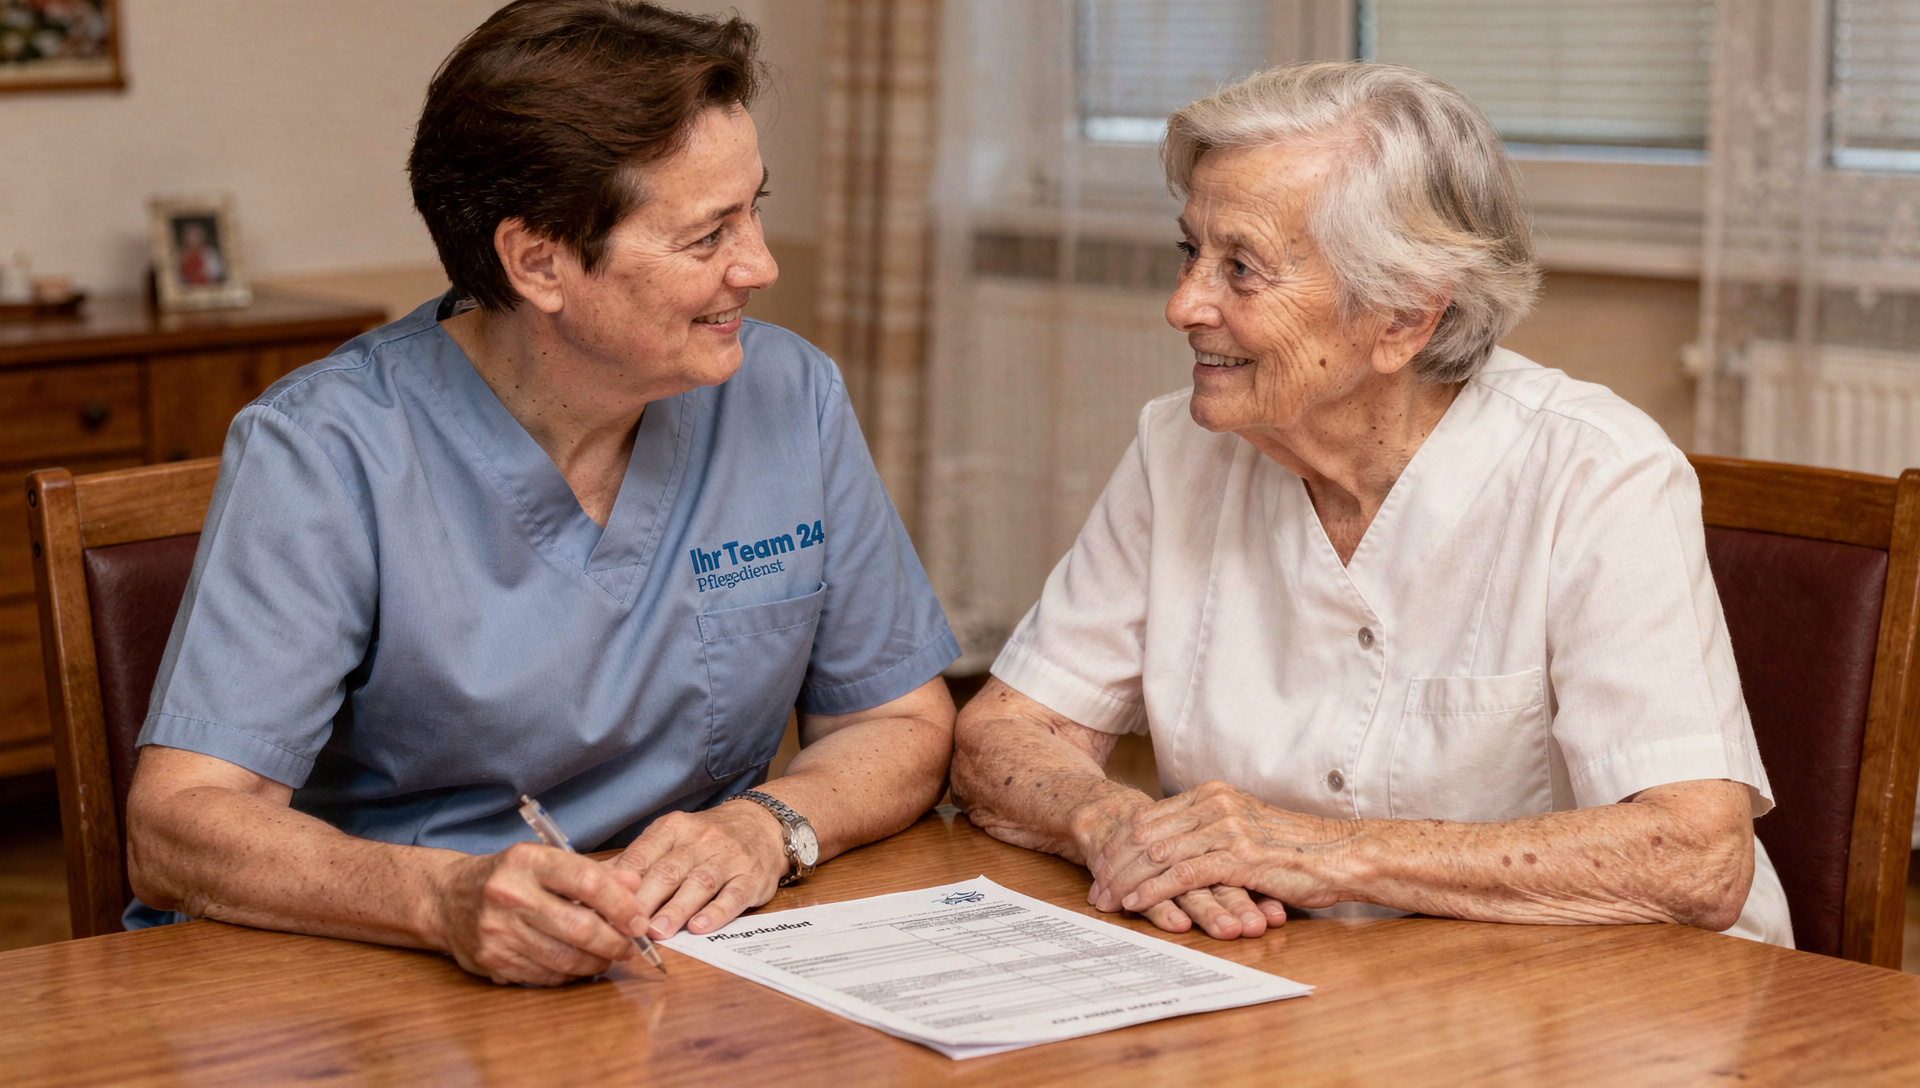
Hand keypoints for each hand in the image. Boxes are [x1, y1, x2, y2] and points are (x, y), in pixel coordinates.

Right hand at [432, 842, 646, 985]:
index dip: (621, 904)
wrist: (446, 898)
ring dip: (597, 961)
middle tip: (630, 945)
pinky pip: (545, 975)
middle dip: (615, 941)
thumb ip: (590, 872)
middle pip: (580, 927)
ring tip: (609, 956)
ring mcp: (498, 930)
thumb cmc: (507, 877)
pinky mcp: (492, 960)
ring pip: (565, 958)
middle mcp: (509, 894)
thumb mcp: (544, 860)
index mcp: (527, 861)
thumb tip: (634, 885)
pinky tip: (579, 965)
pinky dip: (570, 974)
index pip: (587, 882)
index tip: (639, 919)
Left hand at [609, 802, 788, 940]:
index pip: (643, 854)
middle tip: (625, 925)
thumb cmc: (707, 839)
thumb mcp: (671, 838)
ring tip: (657, 932)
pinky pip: (734, 895)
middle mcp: (701, 840)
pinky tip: (699, 927)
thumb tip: (597, 882)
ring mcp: (729, 858)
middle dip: (645, 899)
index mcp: (673, 828)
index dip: (623, 882)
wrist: (763, 824)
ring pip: (699, 883)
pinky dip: (717, 913)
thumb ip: (638, 860)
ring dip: (676, 909)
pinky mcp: (752, 877)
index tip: (603, 905)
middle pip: (668, 871)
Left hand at [1063, 786, 1283, 938]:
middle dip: (1115, 862)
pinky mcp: (1237, 856)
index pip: (1150, 815)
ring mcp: (1226, 828)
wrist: (1341, 855)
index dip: (1121, 842)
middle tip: (1096, 887)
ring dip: (1127, 878)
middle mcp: (1215, 804)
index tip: (1102, 865)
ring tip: (1107, 899)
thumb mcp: (1245, 827)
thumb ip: (1210, 830)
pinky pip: (1181, 874)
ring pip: (1157, 853)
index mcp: (1213, 793)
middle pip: (1146, 833)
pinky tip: (1135, 902)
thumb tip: (1172, 846)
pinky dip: (1152, 889)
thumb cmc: (1296, 848)